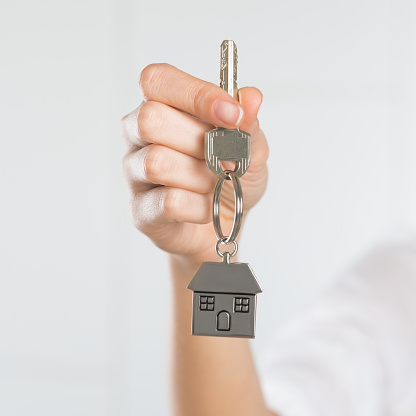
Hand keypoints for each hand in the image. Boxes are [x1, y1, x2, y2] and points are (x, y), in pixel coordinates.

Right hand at [121, 63, 268, 265]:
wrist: (225, 224)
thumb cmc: (231, 180)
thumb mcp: (252, 149)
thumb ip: (249, 124)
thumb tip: (251, 98)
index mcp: (162, 108)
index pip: (158, 80)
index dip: (194, 93)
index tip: (231, 114)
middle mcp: (139, 137)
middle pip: (150, 120)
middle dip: (199, 142)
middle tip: (222, 159)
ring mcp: (135, 174)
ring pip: (157, 162)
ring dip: (201, 178)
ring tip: (213, 186)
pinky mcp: (140, 210)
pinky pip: (169, 202)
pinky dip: (200, 207)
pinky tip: (204, 207)